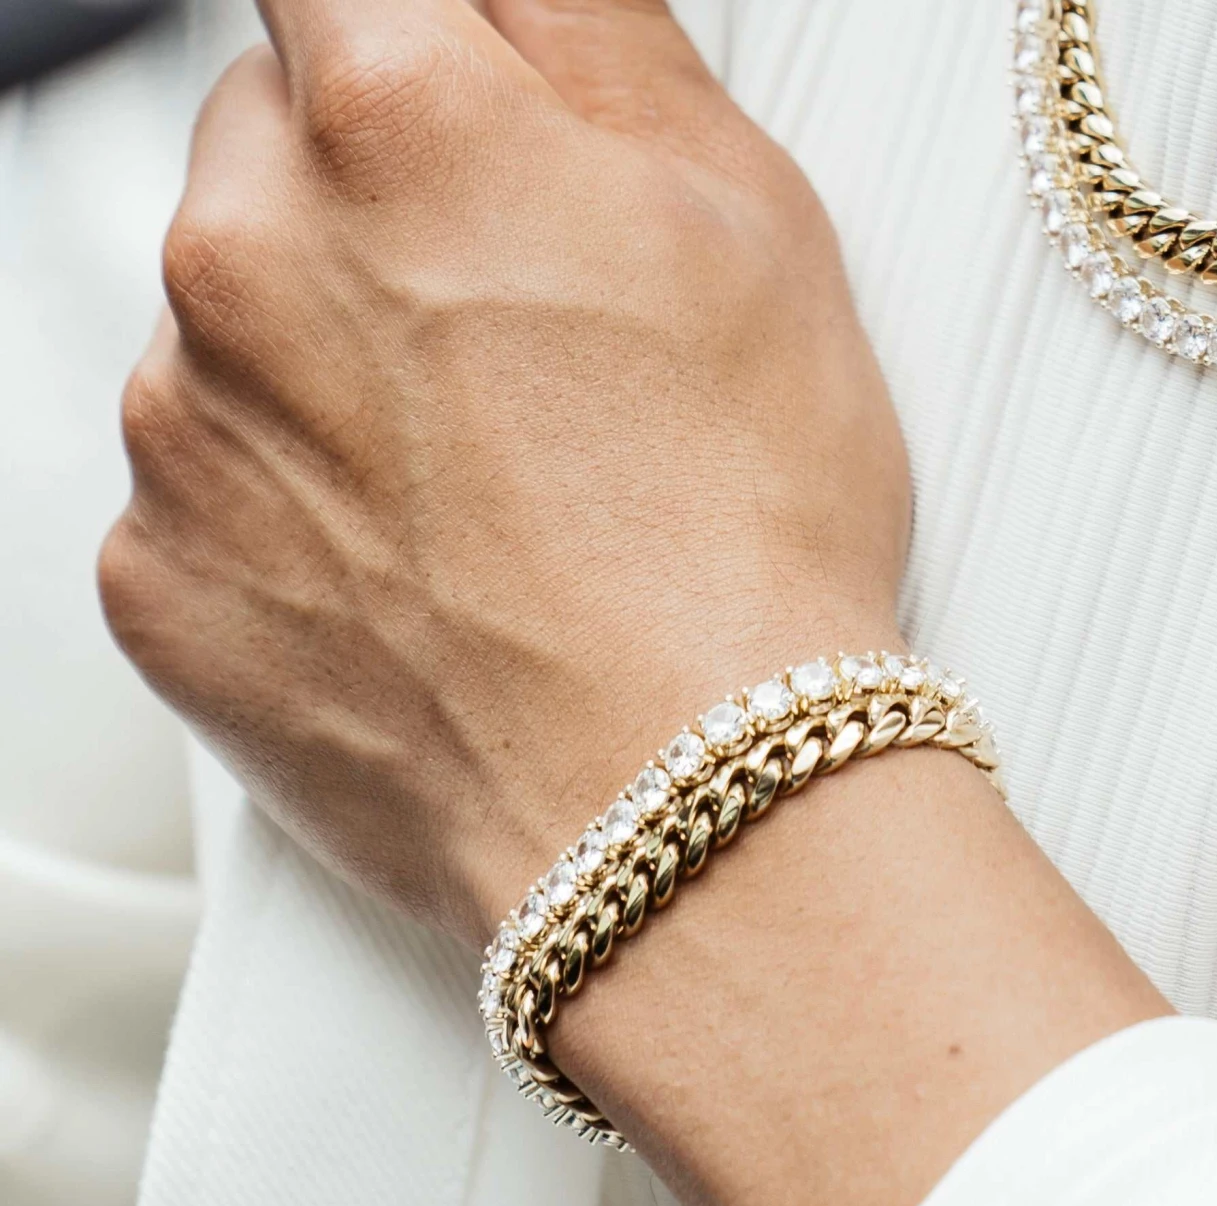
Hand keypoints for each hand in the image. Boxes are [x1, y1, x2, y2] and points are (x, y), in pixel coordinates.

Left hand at [100, 0, 907, 948]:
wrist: (679, 808)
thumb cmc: (742, 540)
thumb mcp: (746, 217)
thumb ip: (590, 35)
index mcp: (394, 124)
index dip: (404, 40)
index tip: (439, 101)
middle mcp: (242, 262)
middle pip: (264, 147)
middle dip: (366, 198)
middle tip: (511, 329)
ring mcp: (181, 437)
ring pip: (223, 330)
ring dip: (324, 366)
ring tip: (485, 484)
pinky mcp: (162, 586)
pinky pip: (198, 493)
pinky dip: (285, 510)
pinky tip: (418, 575)